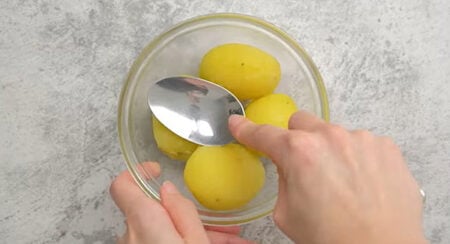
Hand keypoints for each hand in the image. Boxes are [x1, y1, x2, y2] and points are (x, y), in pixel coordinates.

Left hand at [110, 162, 253, 243]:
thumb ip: (182, 213)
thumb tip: (168, 191)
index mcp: (145, 223)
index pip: (124, 186)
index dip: (139, 173)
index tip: (159, 170)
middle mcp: (133, 237)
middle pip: (159, 215)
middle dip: (193, 218)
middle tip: (227, 228)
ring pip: (167, 235)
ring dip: (198, 237)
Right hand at [229, 111, 425, 243]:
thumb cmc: (333, 239)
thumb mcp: (288, 214)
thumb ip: (284, 179)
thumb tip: (291, 167)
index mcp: (298, 153)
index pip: (264, 134)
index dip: (246, 130)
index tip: (238, 124)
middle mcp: (329, 137)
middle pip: (301, 122)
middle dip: (298, 140)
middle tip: (307, 166)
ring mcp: (361, 139)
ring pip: (334, 133)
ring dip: (331, 150)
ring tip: (342, 183)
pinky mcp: (385, 147)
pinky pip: (362, 143)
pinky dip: (358, 157)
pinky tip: (363, 182)